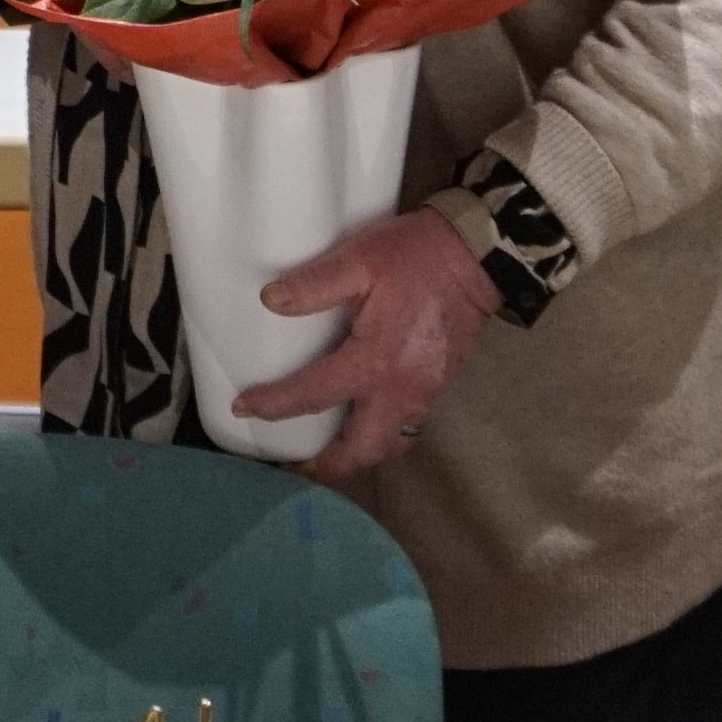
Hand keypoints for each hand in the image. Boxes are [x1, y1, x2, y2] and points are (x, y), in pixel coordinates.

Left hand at [232, 207, 500, 479]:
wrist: (478, 256)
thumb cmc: (416, 256)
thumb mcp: (359, 259)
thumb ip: (314, 284)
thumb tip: (270, 301)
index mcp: (375, 361)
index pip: (314, 395)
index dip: (274, 405)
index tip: (243, 407)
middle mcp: (402, 389)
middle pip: (363, 449)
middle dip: (330, 464)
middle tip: (297, 464)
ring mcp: (426, 392)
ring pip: (390, 444)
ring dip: (358, 454)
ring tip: (328, 451)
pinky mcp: (439, 385)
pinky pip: (407, 427)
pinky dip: (382, 436)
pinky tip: (364, 420)